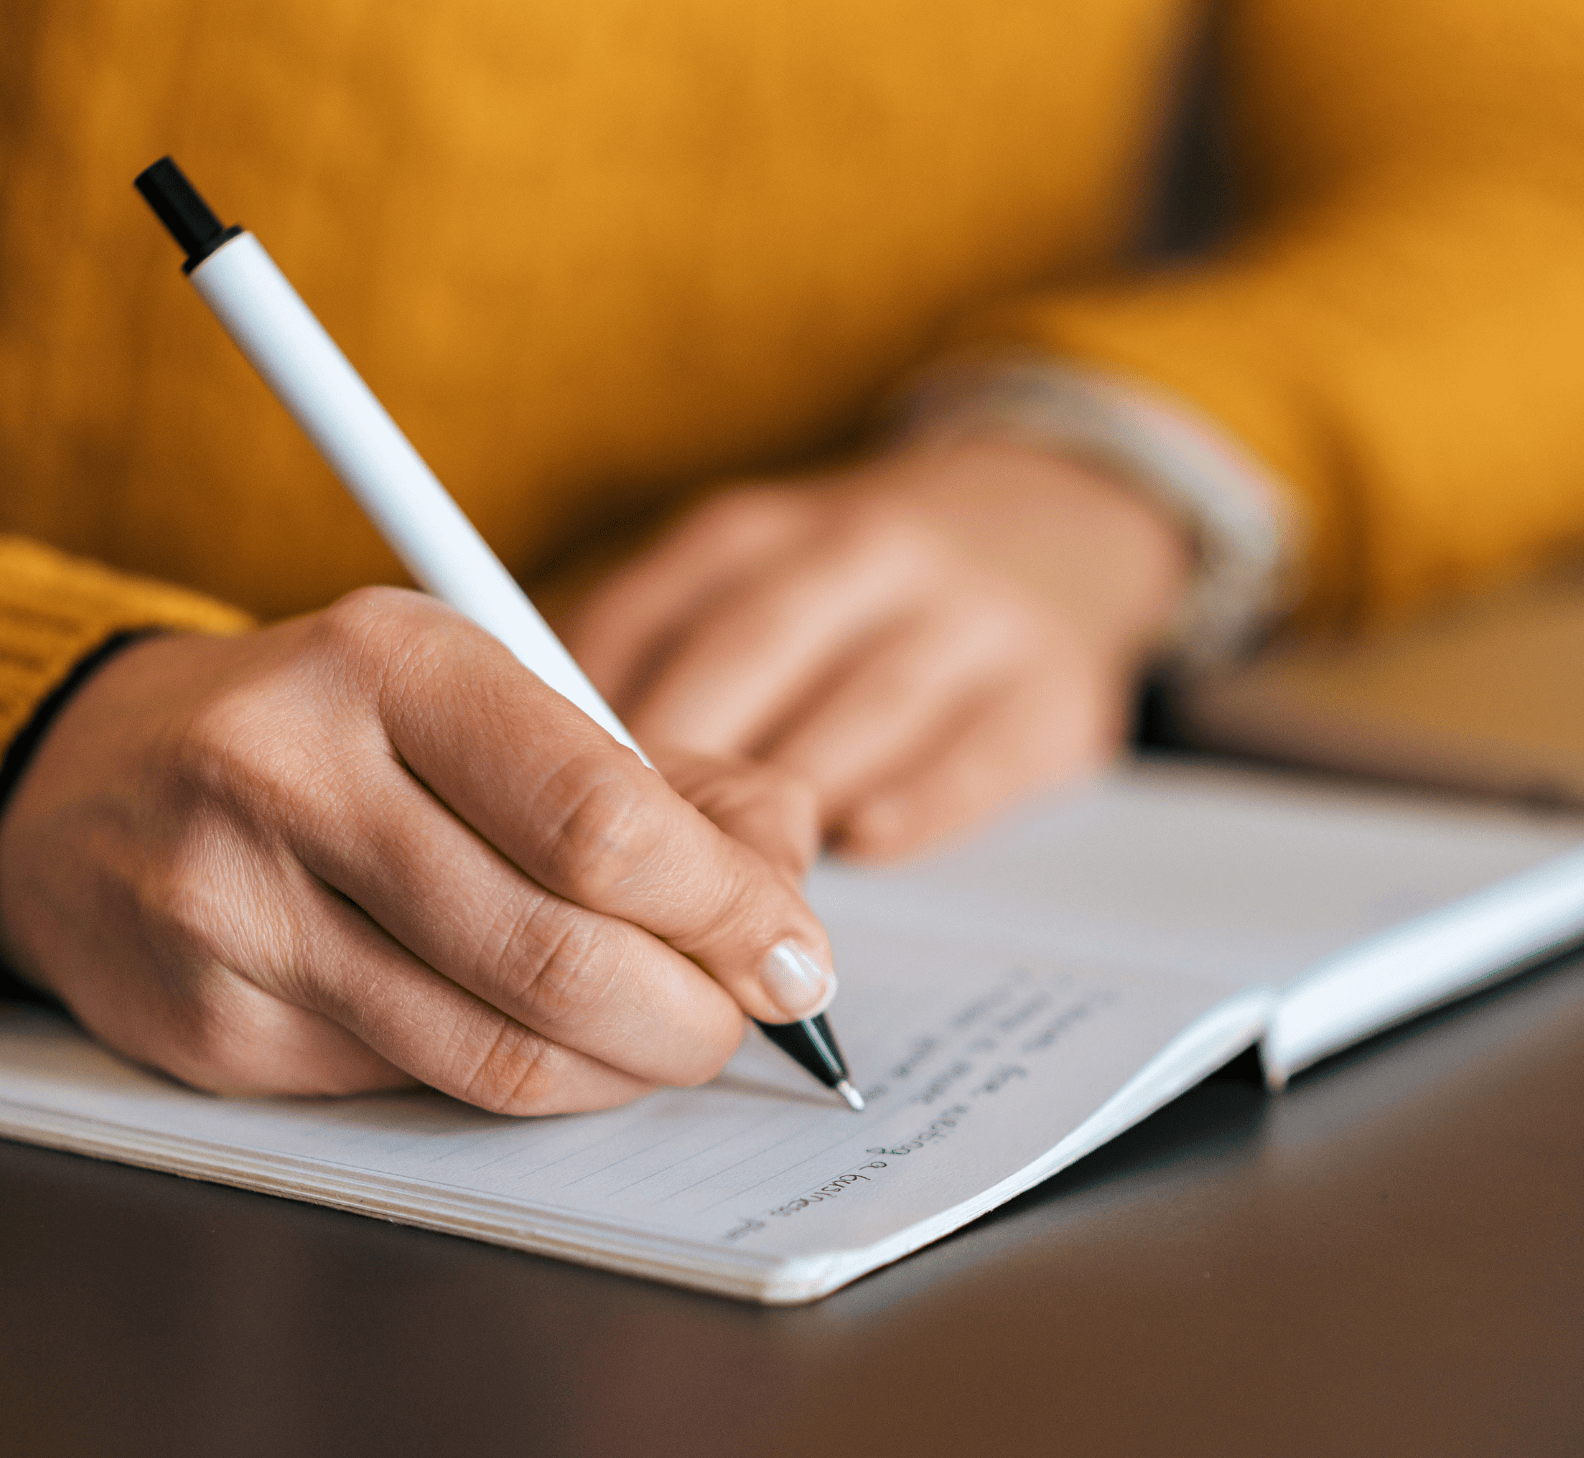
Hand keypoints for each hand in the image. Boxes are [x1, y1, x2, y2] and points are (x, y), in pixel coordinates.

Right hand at [0, 587, 834, 1114]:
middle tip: (740, 1017)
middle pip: (559, 952)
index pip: (602, 818)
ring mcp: (235, 910)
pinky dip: (514, 1081)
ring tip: (660, 1038)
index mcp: (392, 660)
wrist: (85, 780)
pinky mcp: (209, 1026)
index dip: (727, 909)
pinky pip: (415, 1089)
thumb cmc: (335, 729)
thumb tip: (786, 876)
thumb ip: (658, 775)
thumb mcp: (489, 694)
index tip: (792, 950)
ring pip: (493, 1050)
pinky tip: (536, 1040)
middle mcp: (294, 774)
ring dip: (619, 1068)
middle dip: (692, 1013)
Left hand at [565, 439, 1191, 860]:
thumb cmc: (857, 592)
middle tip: (621, 873)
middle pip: (749, 657)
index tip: (539, 805)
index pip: (650, 615)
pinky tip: (867, 843)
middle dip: (680, 770)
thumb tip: (524, 778)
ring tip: (728, 894)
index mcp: (760, 532)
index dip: (588, 718)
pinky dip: (919, 801)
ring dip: (790, 805)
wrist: (1060, 523)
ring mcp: (968, 617)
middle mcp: (863, 554)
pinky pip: (979, 752)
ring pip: (862, 707)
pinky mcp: (1052, 690)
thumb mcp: (749, 581)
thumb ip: (652, 663)